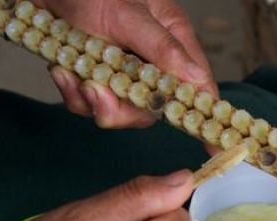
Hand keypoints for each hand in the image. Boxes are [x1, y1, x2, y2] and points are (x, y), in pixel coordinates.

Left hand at [39, 0, 216, 128]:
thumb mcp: (128, 12)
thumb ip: (162, 46)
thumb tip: (197, 80)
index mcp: (172, 41)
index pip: (197, 88)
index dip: (206, 119)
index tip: (215, 151)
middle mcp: (150, 61)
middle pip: (150, 110)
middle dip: (120, 110)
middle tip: (94, 91)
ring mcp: (121, 72)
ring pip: (116, 111)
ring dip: (90, 100)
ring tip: (71, 75)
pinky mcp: (93, 77)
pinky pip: (88, 103)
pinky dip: (71, 92)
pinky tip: (61, 70)